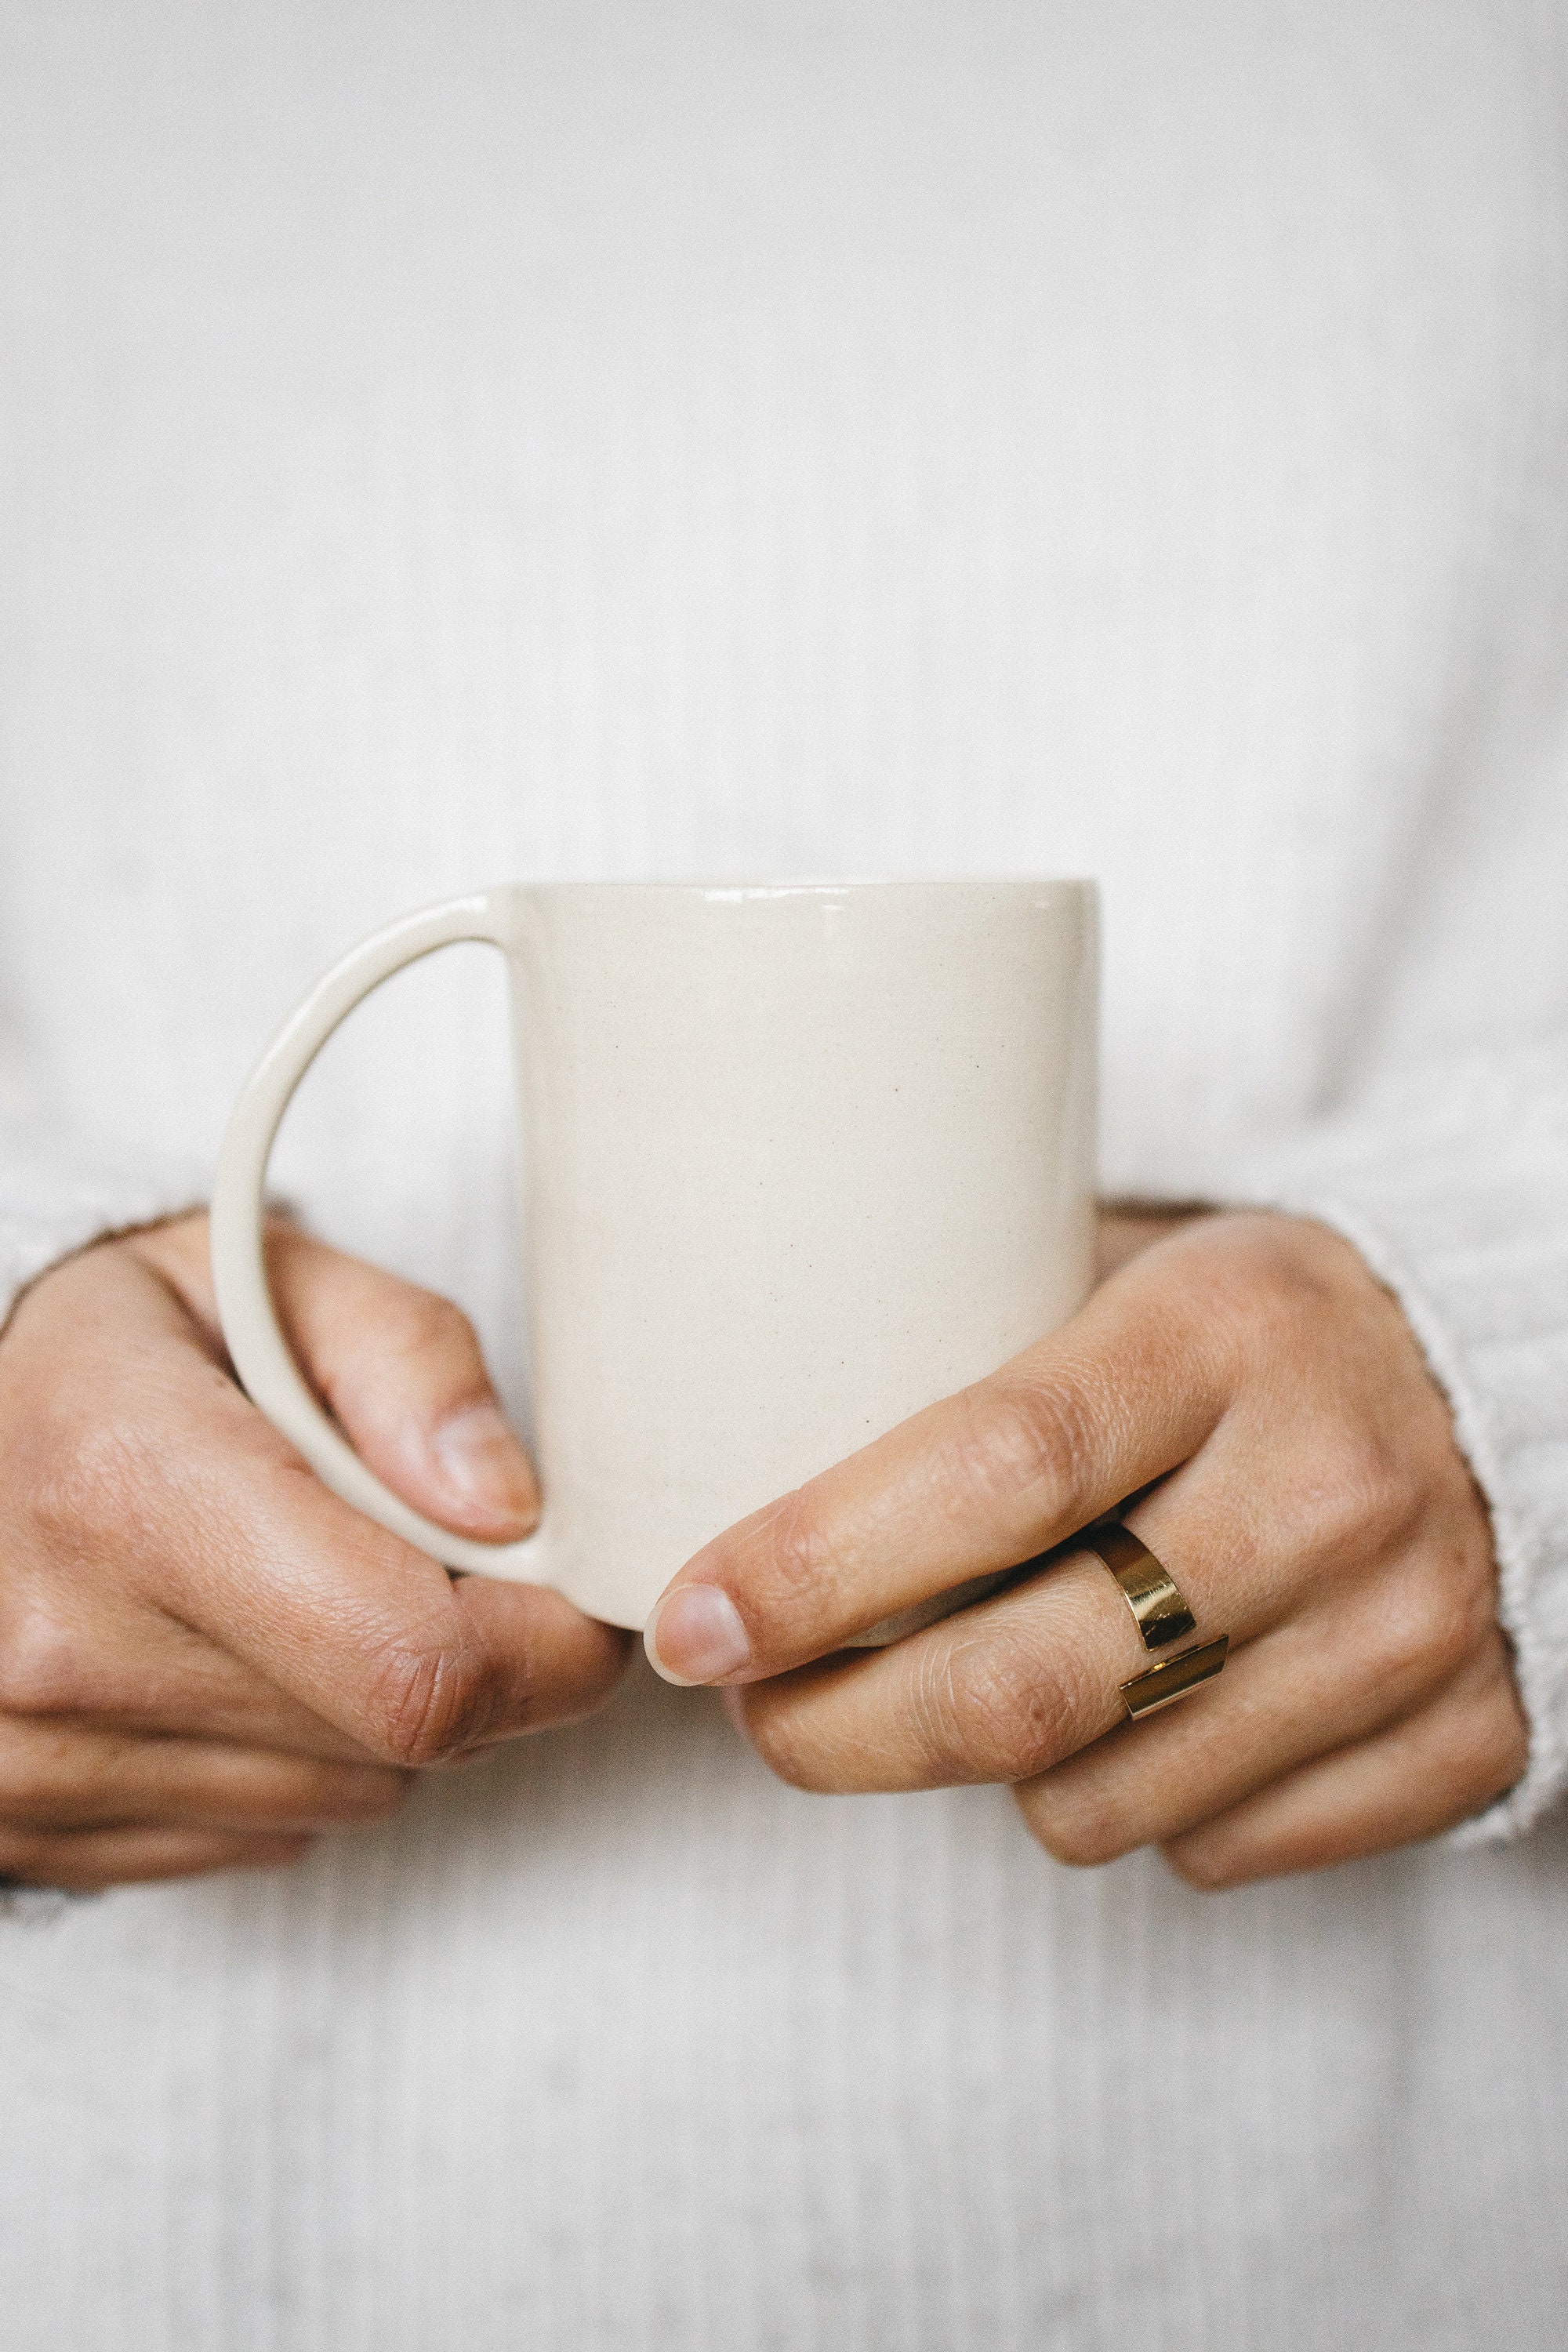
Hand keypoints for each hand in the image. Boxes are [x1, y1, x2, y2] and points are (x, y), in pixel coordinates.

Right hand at [0, 1212, 629, 1888]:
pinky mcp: (31, 1834)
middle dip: (472, 1656)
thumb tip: (507, 1511)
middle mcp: (65, 1650)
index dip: (545, 1648)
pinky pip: (268, 1836)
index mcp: (129, 1487)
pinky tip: (230, 1652)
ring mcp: (35, 1764)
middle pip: (401, 1738)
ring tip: (300, 1585)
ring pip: (351, 1795)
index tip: (568, 1588)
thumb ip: (412, 1364)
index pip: (416, 1665)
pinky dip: (294, 1755)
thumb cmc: (127, 1342)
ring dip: (379, 1707)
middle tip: (423, 1553)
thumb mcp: (276, 1279)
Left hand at [644, 1212, 1526, 1884]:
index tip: (692, 1617)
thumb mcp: (1134, 1267)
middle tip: (756, 1709)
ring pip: (1099, 1799)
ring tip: (980, 1677)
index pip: (995, 1469)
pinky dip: (1137, 1802)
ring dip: (989, 1768)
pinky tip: (1142, 1709)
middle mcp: (1328, 1486)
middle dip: (839, 1731)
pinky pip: (1211, 1849)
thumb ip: (974, 1338)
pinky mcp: (1458, 1744)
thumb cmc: (1267, 1327)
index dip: (816, 1563)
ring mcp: (1405, 1633)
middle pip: (1027, 1684)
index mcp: (1227, 1331)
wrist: (1527, 1387)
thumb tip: (733, 1422)